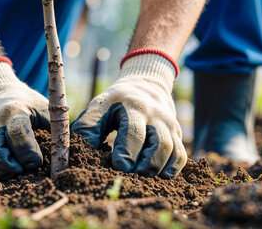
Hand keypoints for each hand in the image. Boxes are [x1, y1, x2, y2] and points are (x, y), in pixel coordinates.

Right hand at [0, 59, 49, 178]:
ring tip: (8, 172)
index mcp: (14, 111)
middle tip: (21, 171)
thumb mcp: (44, 108)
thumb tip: (66, 156)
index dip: (29, 154)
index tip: (37, 162)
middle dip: (9, 167)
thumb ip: (55, 129)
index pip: (18, 134)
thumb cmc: (27, 104)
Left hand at [72, 52, 186, 176]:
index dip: (127, 151)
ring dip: (157, 167)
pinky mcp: (176, 134)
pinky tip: (160, 175)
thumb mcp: (99, 105)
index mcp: (133, 106)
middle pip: (158, 142)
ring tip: (141, 176)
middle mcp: (155, 114)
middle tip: (129, 175)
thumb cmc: (116, 102)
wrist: (146, 85)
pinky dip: (173, 168)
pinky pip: (181, 155)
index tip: (118, 166)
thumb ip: (87, 127)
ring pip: (172, 149)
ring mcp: (168, 124)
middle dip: (144, 164)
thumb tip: (80, 155)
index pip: (133, 130)